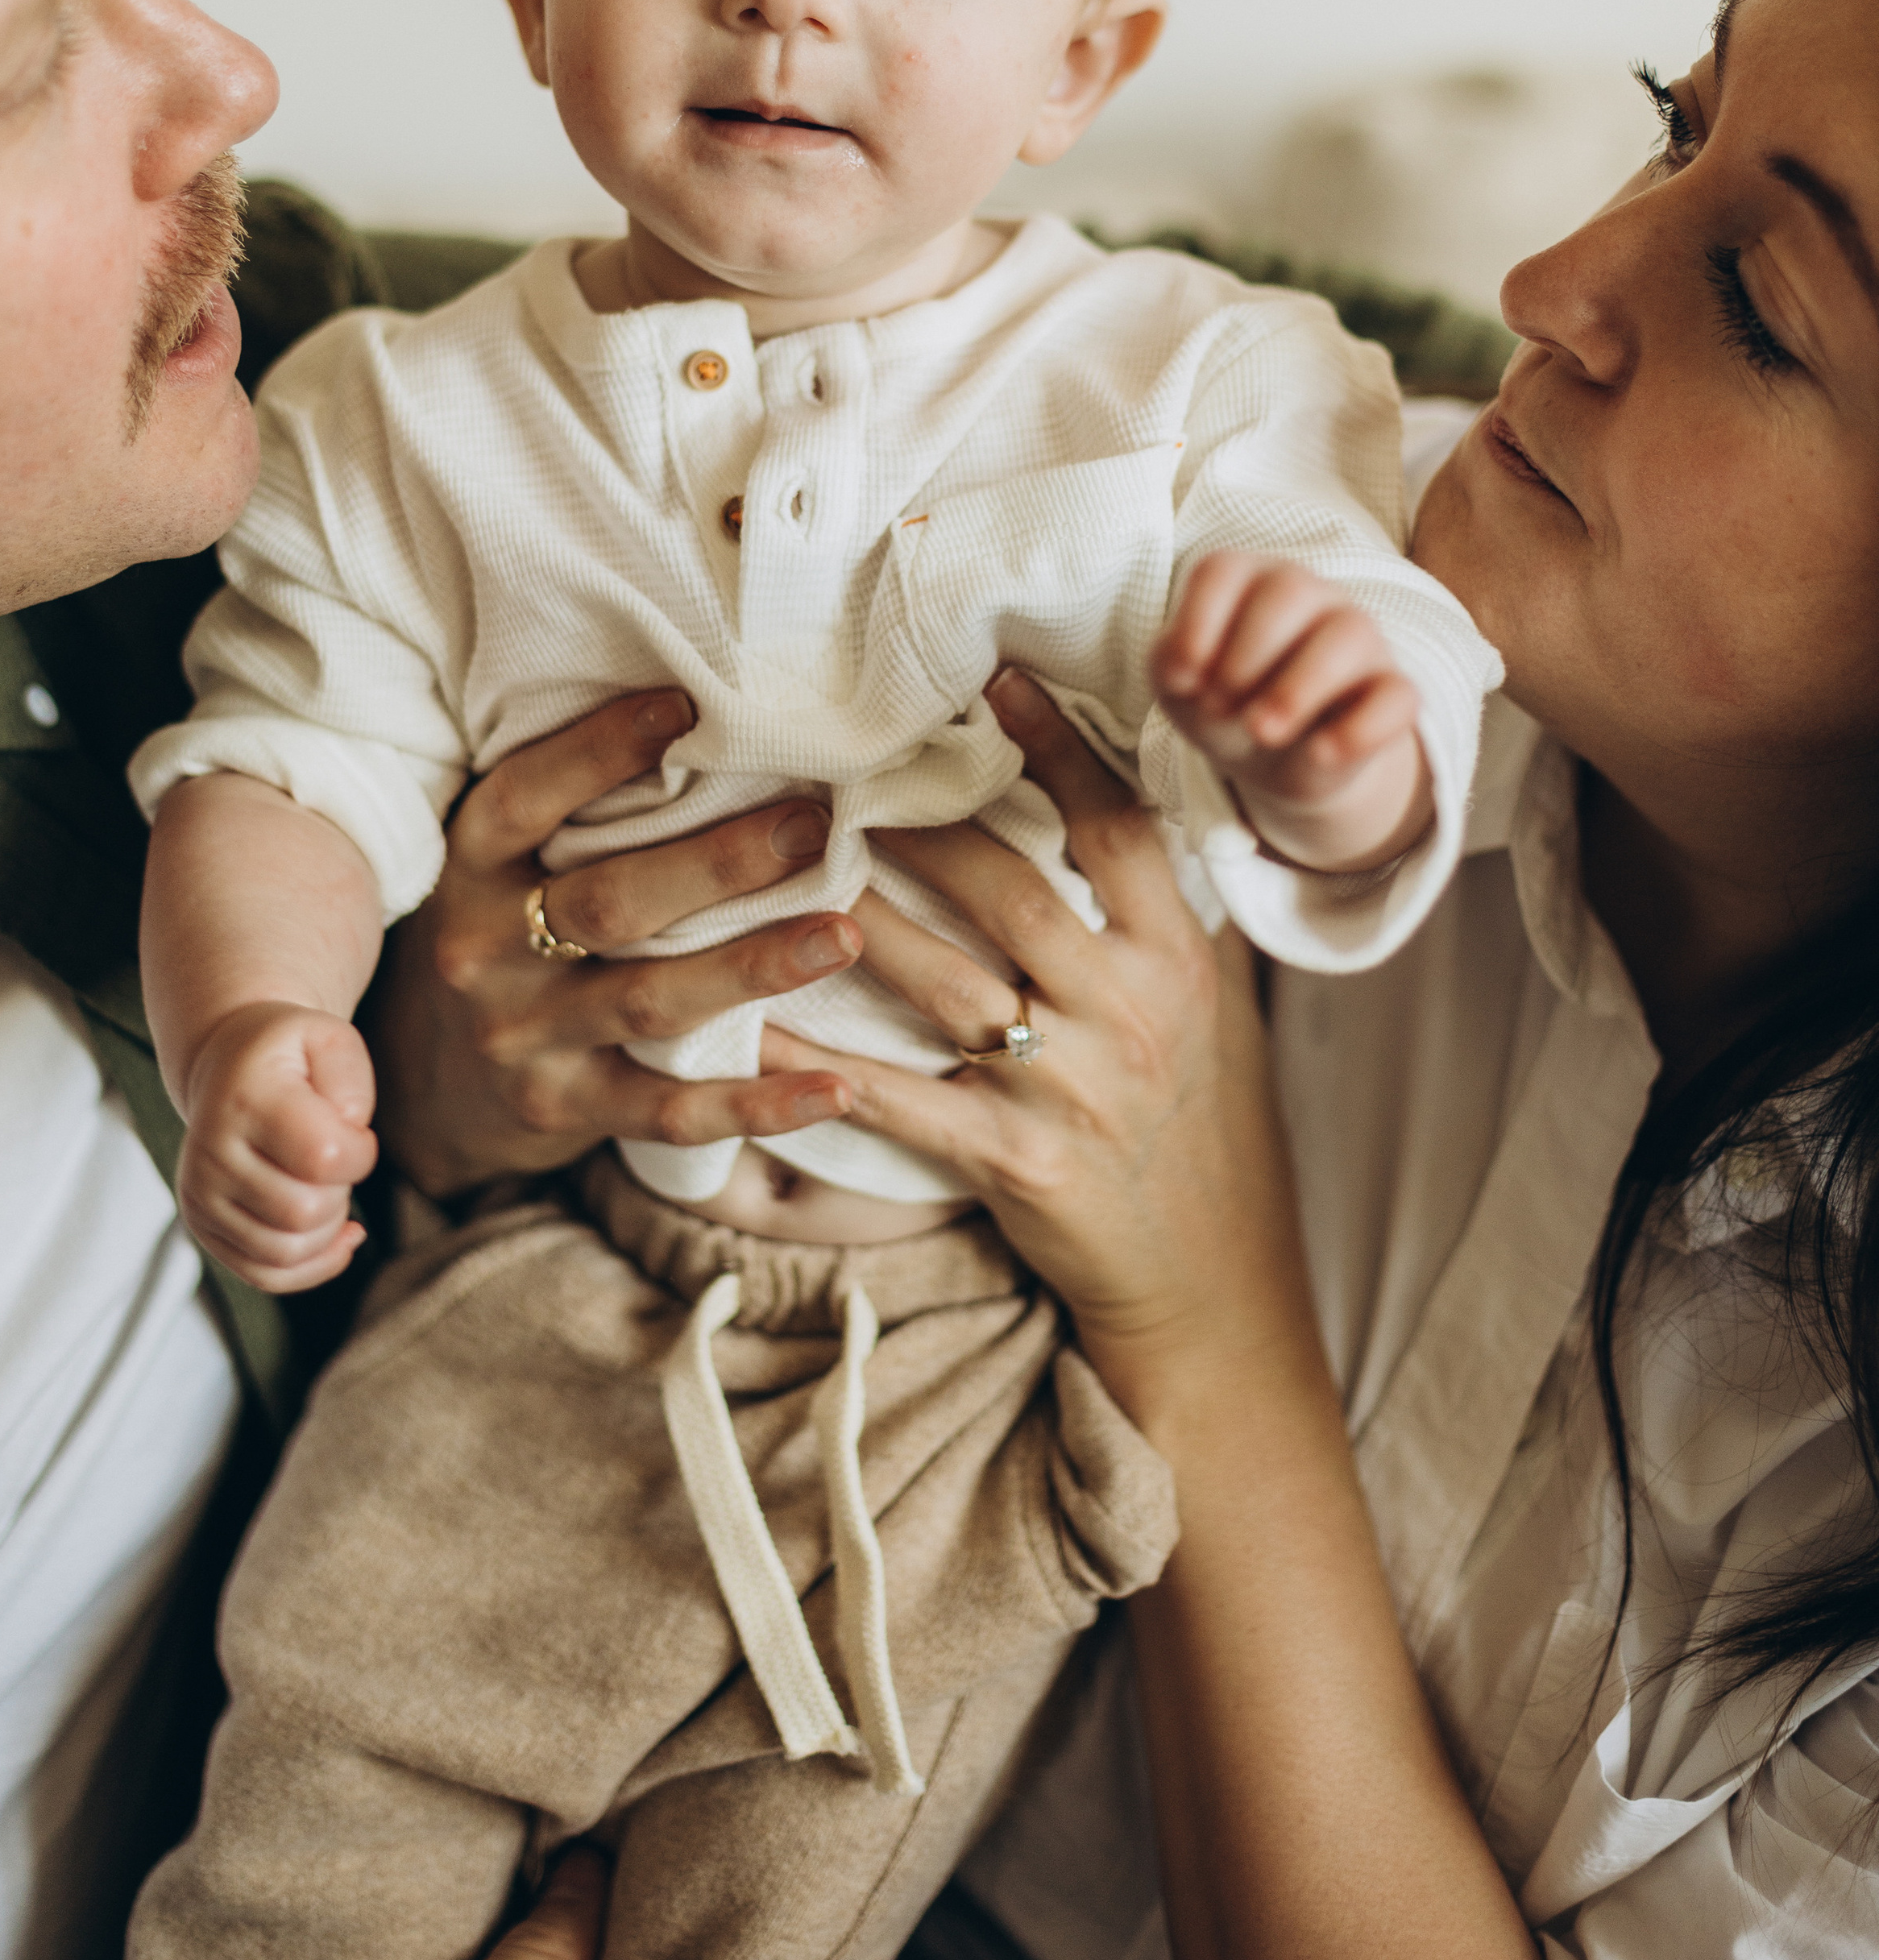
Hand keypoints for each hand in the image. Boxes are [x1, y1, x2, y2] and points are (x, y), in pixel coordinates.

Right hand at [176, 997, 378, 1294]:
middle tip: (332, 1156)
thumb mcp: (329, 1037)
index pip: (324, 1158)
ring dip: (326, 1229)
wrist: (227, 1064)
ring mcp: (200, 1194)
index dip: (361, 1152)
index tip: (354, 1131)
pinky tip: (336, 1233)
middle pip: (305, 1214)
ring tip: (324, 1186)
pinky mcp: (202, 1225)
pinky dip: (312, 1265)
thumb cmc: (289, 1056)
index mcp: (245, 1100)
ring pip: (284, 1253)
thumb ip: (350, 1078)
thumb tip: (348, 1132)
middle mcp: (210, 1152)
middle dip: (341, 1191)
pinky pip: (265, 1275)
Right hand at [369, 690, 865, 1199]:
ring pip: (647, 1001)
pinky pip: (669, 1113)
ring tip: (844, 933)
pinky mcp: (564, 1112)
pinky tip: (835, 1088)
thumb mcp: (502, 865)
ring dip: (753, 968)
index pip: (525, 799)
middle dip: (716, 865)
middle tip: (812, 827)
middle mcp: (484, 953)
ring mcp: (523, 1040)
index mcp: (469, 870)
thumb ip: (573, 810)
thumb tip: (705, 713)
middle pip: (608, 903)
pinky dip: (756, 1106)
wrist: (429, 1086)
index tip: (687, 707)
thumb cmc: (502, 934)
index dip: (598, 751)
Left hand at [764, 670, 1304, 1395]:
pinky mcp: (1014, 1163)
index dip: (1057, 749)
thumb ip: (1149, 913)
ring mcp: (1070, 1089)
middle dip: (918, 822)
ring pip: (942, 982)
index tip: (996, 680)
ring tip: (776, 862)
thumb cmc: (1196, 1125)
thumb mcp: (1205, 1006)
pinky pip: (898, 1098)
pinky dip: (820, 1065)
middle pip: (1008, 888)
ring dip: (853, 919)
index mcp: (1178, 959)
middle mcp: (1128, 1012)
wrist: (1208, 1279)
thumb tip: (1100, 798)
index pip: (1118, 829)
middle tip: (836, 765)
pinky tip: (751, 1027)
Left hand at [1150, 552, 1430, 874]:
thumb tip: (1187, 673)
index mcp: (1248, 580)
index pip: (1222, 571)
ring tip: (1260, 732)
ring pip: (1349, 634)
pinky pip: (1398, 696)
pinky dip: (1360, 729)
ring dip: (1297, 687)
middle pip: (1288, 591)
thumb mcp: (1180, 684)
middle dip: (1245, 655)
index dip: (1196, 624)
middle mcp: (1310, 595)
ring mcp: (1359, 639)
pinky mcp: (1394, 692)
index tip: (1182, 680)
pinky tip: (1318, 754)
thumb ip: (1171, 663)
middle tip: (1219, 708)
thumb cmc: (1222, 700)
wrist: (1272, 759)